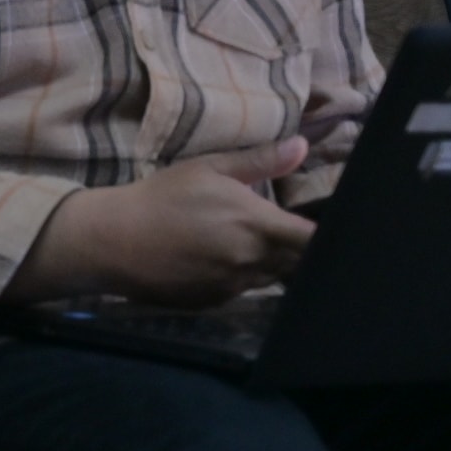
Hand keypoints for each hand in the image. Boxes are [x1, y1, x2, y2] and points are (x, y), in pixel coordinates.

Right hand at [13, 140, 315, 307]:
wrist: (114, 240)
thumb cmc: (161, 196)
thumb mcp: (207, 168)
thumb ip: (259, 161)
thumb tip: (302, 146)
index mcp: (256, 223)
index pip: (314, 240)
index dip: (331, 238)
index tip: (335, 229)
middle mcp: (253, 261)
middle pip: (300, 264)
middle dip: (300, 251)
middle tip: (288, 233)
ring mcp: (237, 286)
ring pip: (274, 278)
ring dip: (272, 263)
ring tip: (246, 244)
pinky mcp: (219, 303)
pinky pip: (246, 290)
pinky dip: (243, 276)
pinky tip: (217, 260)